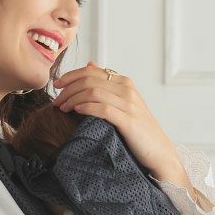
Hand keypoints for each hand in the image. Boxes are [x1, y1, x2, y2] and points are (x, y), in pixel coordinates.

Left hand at [52, 63, 179, 177]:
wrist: (158, 151)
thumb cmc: (137, 129)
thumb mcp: (122, 103)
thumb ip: (106, 85)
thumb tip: (90, 64)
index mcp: (124, 82)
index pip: (91, 71)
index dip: (70, 76)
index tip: (56, 85)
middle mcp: (127, 89)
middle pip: (89, 80)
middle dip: (67, 89)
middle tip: (56, 101)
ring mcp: (129, 104)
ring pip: (93, 92)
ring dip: (73, 98)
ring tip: (62, 108)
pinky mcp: (128, 120)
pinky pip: (103, 109)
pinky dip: (86, 108)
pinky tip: (76, 111)